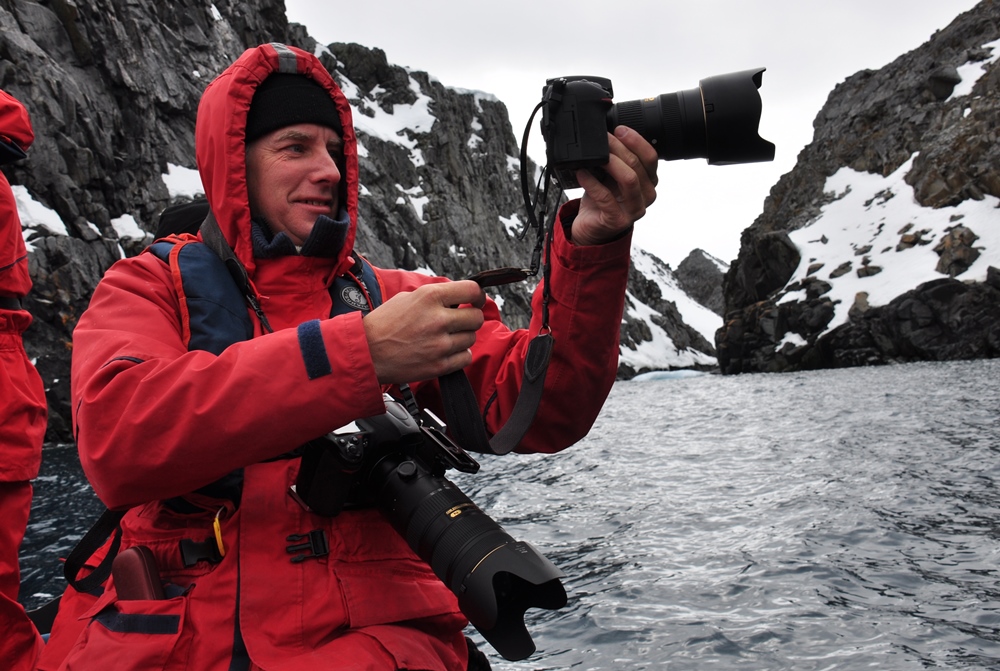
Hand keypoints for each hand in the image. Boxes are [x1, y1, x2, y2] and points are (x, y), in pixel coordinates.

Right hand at [363, 280, 485, 383]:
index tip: (475, 300)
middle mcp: (438, 319)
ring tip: (445, 338)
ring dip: (462, 338)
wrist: (366, 351)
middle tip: (459, 322)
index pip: (472, 290)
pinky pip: (465, 357)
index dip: (477, 296)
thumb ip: (434, 297)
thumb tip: (456, 299)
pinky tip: (445, 351)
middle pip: (476, 318)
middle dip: (470, 319)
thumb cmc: (383, 324)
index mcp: (430, 297)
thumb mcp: (407, 298)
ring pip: (471, 338)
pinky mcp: (439, 365)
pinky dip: (459, 355)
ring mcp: (440, 344)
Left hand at [570, 126, 658, 245]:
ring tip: (594, 156)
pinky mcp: (617, 220)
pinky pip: (606, 197)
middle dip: (617, 148)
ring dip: (609, 163)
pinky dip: (591, 182)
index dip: (636, 140)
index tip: (619, 129)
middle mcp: (646, 195)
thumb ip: (614, 159)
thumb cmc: (603, 200)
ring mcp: (634, 210)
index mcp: (648, 181)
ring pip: (628, 179)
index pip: (650, 157)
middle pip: (637, 165)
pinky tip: (582, 173)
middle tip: (602, 139)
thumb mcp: (612, 176)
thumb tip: (605, 136)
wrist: (591, 227)